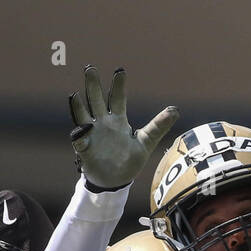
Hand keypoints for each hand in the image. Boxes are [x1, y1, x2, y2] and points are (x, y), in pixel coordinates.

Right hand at [69, 66, 177, 190]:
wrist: (116, 182)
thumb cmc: (129, 161)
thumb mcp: (146, 143)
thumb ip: (158, 127)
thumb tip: (176, 110)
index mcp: (118, 121)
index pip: (117, 99)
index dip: (118, 85)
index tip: (120, 71)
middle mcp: (103, 123)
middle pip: (96, 100)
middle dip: (93, 85)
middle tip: (90, 68)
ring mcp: (92, 135)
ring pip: (83, 115)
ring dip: (79, 105)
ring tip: (75, 94)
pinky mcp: (85, 148)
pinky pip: (79, 140)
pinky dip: (79, 134)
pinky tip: (79, 129)